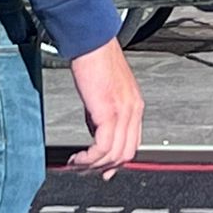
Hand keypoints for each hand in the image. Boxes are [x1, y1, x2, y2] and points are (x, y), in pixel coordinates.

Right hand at [66, 40, 142, 176]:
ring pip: (114, 154)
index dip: (117, 160)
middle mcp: (133, 110)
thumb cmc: (96, 59)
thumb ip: (103, 113)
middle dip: (105, 167)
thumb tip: (95, 133)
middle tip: (85, 170)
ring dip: (94, 165)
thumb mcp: (105, 92)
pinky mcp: (108, 112)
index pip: (132, 143)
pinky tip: (77, 158)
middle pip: (126, 153)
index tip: (103, 169)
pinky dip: (89, 158)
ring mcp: (123, 112)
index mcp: (135, 105)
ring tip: (77, 165)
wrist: (92, 42)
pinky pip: (102, 147)